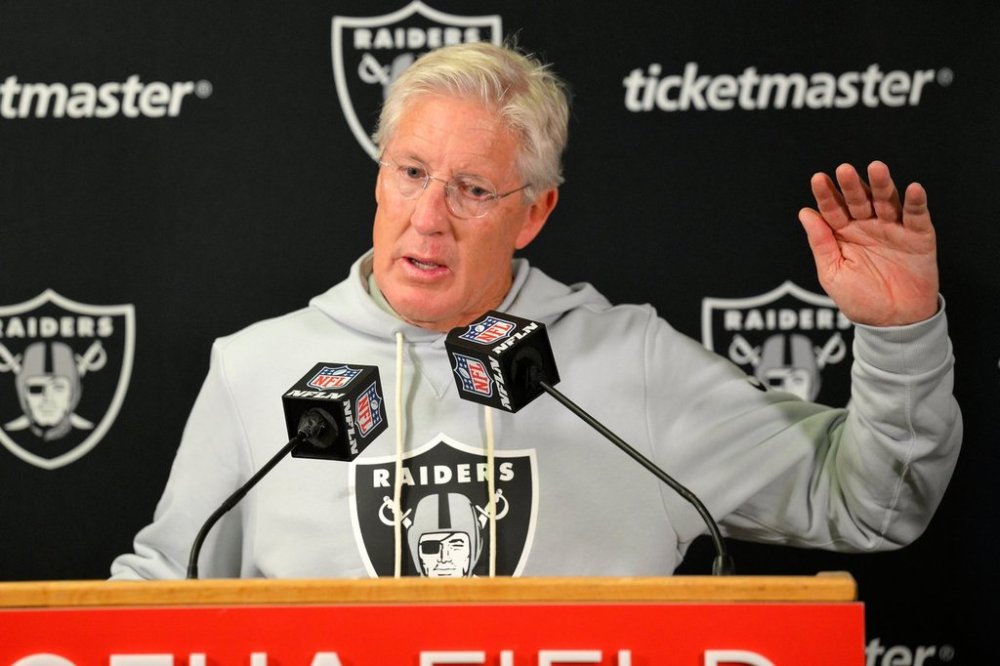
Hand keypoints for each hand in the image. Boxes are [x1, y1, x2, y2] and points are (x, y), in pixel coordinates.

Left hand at [798, 161, 938, 325]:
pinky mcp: (919, 236)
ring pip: (887, 202)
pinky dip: (916, 202)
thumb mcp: (833, 274)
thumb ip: (821, 243)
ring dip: (882, 185)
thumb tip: (805, 213)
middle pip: (859, 200)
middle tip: (844, 170)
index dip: (826, 195)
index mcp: (844, 234)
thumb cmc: (860, 300)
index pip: (832, 210)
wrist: (893, 324)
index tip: (818, 180)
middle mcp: (868, 226)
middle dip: (852, 186)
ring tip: (876, 169)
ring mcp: (893, 229)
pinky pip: (917, 216)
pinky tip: (912, 189)